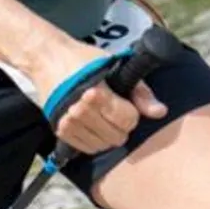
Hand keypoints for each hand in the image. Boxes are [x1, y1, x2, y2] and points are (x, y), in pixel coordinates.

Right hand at [30, 39, 167, 154]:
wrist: (49, 59)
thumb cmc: (85, 61)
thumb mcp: (116, 67)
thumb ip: (140, 92)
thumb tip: (160, 112)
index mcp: (95, 93)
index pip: (128, 120)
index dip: (132, 113)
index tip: (126, 105)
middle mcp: (79, 110)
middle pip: (116, 136)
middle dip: (121, 126)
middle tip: (116, 112)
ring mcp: (67, 122)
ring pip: (102, 146)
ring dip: (108, 135)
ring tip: (105, 119)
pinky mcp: (59, 130)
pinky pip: (85, 149)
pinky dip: (94, 141)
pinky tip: (95, 127)